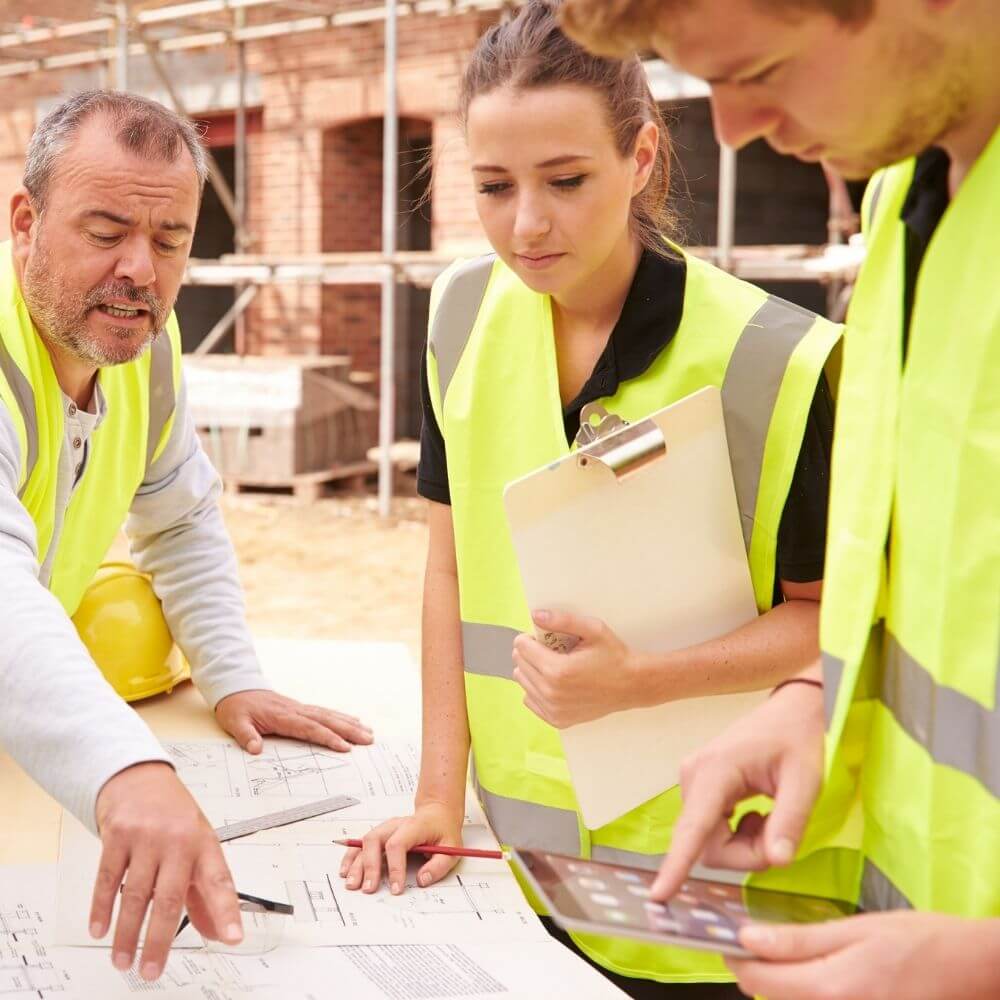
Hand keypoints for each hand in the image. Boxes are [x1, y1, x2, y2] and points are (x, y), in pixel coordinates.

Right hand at [91, 762, 242, 980]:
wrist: (139, 776)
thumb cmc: (173, 815)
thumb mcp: (198, 845)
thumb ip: (205, 891)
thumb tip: (218, 932)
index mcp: (205, 844)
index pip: (220, 881)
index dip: (227, 911)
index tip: (233, 937)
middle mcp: (179, 840)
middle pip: (170, 897)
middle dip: (159, 940)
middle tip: (152, 970)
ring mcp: (147, 836)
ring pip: (136, 893)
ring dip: (127, 933)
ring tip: (123, 960)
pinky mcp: (118, 834)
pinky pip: (108, 878)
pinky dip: (102, 907)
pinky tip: (100, 929)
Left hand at [215, 689, 372, 753]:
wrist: (236, 688)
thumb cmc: (237, 708)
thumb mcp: (236, 722)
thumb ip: (246, 736)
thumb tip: (255, 749)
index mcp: (282, 716)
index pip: (310, 728)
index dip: (329, 738)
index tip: (345, 747)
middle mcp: (296, 710)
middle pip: (327, 720)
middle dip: (349, 730)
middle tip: (369, 740)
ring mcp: (300, 708)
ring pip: (330, 715)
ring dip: (350, 723)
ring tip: (369, 732)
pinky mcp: (301, 708)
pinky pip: (325, 712)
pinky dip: (341, 716)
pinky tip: (354, 720)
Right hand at [339, 801, 464, 895]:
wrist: (437, 813)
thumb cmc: (442, 831)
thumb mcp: (451, 848)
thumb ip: (439, 866)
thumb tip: (422, 880)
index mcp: (414, 826)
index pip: (398, 844)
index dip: (394, 867)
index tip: (396, 888)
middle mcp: (396, 825)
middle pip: (375, 840)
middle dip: (370, 866)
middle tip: (369, 889)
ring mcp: (385, 828)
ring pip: (365, 842)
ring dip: (356, 863)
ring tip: (352, 884)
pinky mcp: (379, 834)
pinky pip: (361, 844)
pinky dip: (351, 857)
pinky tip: (345, 870)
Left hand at [511, 610, 639, 727]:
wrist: (631, 686)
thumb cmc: (614, 656)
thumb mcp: (593, 629)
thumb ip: (563, 620)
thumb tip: (536, 615)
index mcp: (558, 670)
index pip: (521, 647)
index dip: (531, 637)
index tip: (545, 638)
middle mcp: (552, 693)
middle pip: (519, 664)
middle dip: (531, 653)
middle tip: (553, 651)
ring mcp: (553, 709)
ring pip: (522, 682)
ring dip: (533, 670)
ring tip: (555, 666)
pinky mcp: (556, 720)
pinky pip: (529, 700)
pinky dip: (537, 689)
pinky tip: (554, 682)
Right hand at [651, 680, 824, 899]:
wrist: (788, 710)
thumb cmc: (796, 739)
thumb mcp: (806, 780)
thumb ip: (791, 821)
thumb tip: (777, 860)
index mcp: (716, 771)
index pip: (694, 828)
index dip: (676, 864)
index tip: (658, 894)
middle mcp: (694, 777)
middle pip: (708, 845)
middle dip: (747, 853)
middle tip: (780, 833)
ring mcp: (692, 782)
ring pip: (710, 842)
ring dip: (744, 844)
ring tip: (769, 816)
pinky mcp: (698, 788)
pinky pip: (711, 831)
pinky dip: (738, 834)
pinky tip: (756, 812)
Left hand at [727, 911, 999, 999]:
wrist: (974, 971)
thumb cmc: (920, 942)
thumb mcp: (856, 928)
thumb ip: (800, 938)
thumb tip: (749, 938)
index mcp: (832, 988)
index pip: (760, 981)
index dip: (737, 960)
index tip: (729, 942)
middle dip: (758, 975)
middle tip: (754, 947)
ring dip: (783, 989)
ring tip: (785, 962)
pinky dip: (809, 997)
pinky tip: (817, 980)